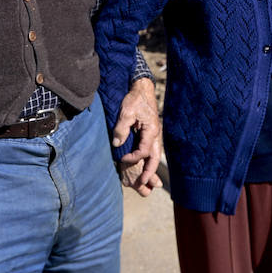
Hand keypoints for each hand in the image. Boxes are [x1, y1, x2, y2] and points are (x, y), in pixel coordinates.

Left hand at [114, 78, 162, 195]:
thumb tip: (116, 144)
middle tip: (144, 183)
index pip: (144, 151)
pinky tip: (142, 165)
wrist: (142, 88)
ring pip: (155, 155)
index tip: (122, 159)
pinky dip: (148, 159)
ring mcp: (154, 134)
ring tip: (145, 180)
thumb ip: (121, 129)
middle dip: (150, 172)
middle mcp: (155, 135)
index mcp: (151, 130)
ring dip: (150, 167)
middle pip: (155, 157)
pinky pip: (151, 150)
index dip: (133, 158)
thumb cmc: (135, 99)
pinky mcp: (150, 133)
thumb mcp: (126, 112)